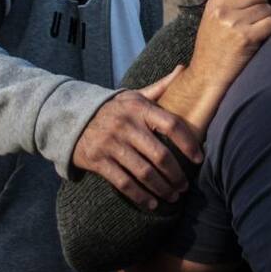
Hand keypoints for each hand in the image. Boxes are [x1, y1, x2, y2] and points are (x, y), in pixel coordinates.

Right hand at [72, 67, 202, 211]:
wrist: (71, 118)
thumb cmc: (113, 109)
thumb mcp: (133, 96)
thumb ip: (160, 87)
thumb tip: (183, 68)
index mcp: (138, 108)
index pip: (171, 125)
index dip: (188, 143)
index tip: (199, 159)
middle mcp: (126, 125)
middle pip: (159, 154)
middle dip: (176, 174)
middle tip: (185, 186)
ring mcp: (111, 144)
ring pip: (144, 172)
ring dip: (162, 188)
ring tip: (173, 196)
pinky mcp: (97, 161)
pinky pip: (124, 183)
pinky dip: (141, 196)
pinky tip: (153, 203)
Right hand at [187, 0, 270, 95]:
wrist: (207, 74)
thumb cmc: (211, 47)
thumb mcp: (210, 18)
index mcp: (214, 3)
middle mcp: (224, 9)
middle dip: (261, 5)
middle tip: (256, 18)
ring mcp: (235, 23)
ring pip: (267, 8)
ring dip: (267, 18)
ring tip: (258, 29)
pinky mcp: (247, 37)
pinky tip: (263, 36)